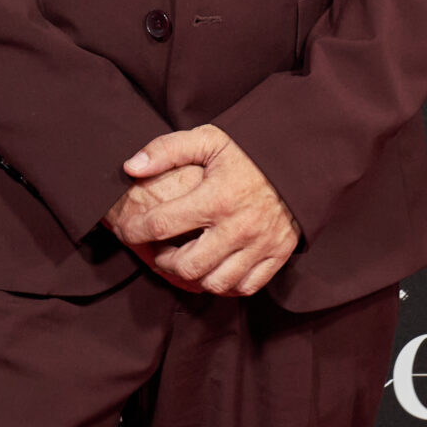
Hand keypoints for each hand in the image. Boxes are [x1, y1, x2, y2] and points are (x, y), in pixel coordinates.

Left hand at [102, 125, 300, 296]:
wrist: (299, 159)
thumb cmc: (247, 151)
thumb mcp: (207, 139)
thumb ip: (166, 150)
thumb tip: (130, 167)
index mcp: (216, 197)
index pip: (162, 224)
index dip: (136, 230)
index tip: (127, 229)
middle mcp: (238, 227)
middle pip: (187, 265)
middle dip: (164, 261)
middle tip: (160, 250)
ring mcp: (260, 244)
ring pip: (215, 282)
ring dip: (193, 277)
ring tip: (185, 261)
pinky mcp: (277, 254)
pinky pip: (246, 286)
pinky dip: (226, 284)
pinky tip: (214, 269)